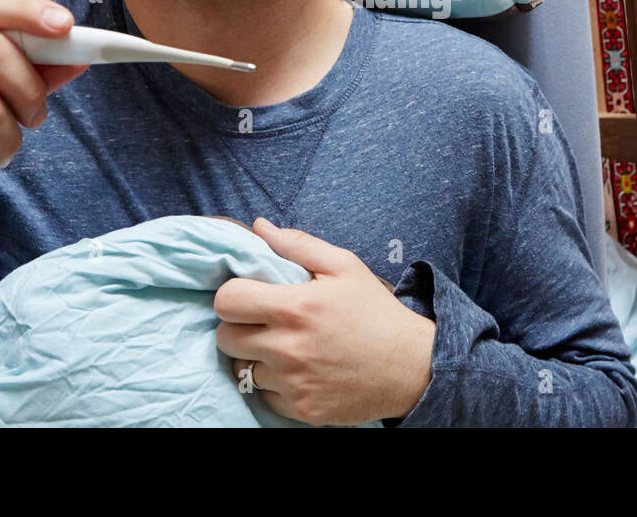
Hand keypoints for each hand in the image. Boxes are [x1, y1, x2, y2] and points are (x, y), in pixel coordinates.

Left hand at [214, 218, 435, 425]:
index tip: (250, 295)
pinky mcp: (300, 410)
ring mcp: (293, 383)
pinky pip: (264, 396)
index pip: (226, 301)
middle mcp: (288, 348)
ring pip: (242, 369)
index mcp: (294, 307)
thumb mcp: (344, 266)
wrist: (411, 367)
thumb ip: (298, 245)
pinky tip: (298, 371)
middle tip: (263, 322)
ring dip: (255, 357)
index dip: (233, 295)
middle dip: (238, 326)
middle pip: (225, 338)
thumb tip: (260, 227)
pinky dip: (274, 384)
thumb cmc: (375, 312)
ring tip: (283, 347)